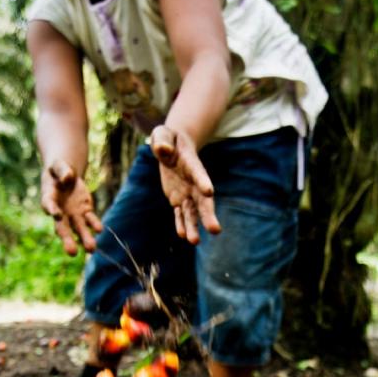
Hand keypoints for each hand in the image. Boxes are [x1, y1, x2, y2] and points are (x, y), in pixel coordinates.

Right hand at [40, 161, 101, 255]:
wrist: (66, 175)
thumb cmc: (58, 170)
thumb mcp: (58, 165)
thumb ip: (62, 170)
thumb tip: (68, 178)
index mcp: (48, 198)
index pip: (48, 205)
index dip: (51, 209)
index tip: (54, 214)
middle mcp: (60, 211)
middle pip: (62, 227)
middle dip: (67, 239)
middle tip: (72, 253)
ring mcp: (73, 214)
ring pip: (79, 229)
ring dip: (85, 239)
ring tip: (91, 250)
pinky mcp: (85, 212)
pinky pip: (90, 220)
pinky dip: (95, 224)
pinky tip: (100, 230)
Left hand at [151, 125, 219, 244]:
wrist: (172, 147)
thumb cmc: (168, 139)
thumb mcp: (163, 134)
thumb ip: (162, 141)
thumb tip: (162, 150)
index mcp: (192, 165)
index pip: (199, 174)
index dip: (203, 182)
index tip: (209, 191)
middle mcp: (194, 182)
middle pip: (202, 201)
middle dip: (207, 215)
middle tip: (215, 230)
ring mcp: (187, 193)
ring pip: (192, 212)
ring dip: (193, 227)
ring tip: (195, 241)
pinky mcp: (178, 199)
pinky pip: (180, 214)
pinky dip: (181, 224)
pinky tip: (183, 235)